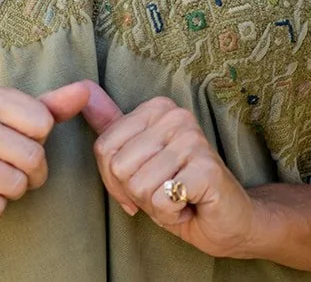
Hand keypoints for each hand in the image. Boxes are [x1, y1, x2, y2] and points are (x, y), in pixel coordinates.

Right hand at [0, 79, 105, 227]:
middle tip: (10, 168)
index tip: (18, 141)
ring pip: (15, 184)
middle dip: (31, 172)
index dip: (39, 140)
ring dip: (11, 190)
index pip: (42, 122)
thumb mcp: (12, 117)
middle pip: (32, 156)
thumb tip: (86, 90)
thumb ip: (51, 105)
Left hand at [88, 95, 258, 258]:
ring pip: (138, 185)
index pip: (104, 148)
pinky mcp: (206, 168)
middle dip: (136, 194)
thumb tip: (82, 88)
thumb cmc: (179, 191)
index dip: (115, 180)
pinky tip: (190, 206)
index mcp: (157, 108)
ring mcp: (194, 140)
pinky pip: (161, 201)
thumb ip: (111, 125)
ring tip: (179, 198)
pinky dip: (171, 215)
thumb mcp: (139, 158)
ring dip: (155, 205)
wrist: (228, 221)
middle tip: (166, 192)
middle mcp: (176, 116)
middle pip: (119, 167)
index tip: (143, 184)